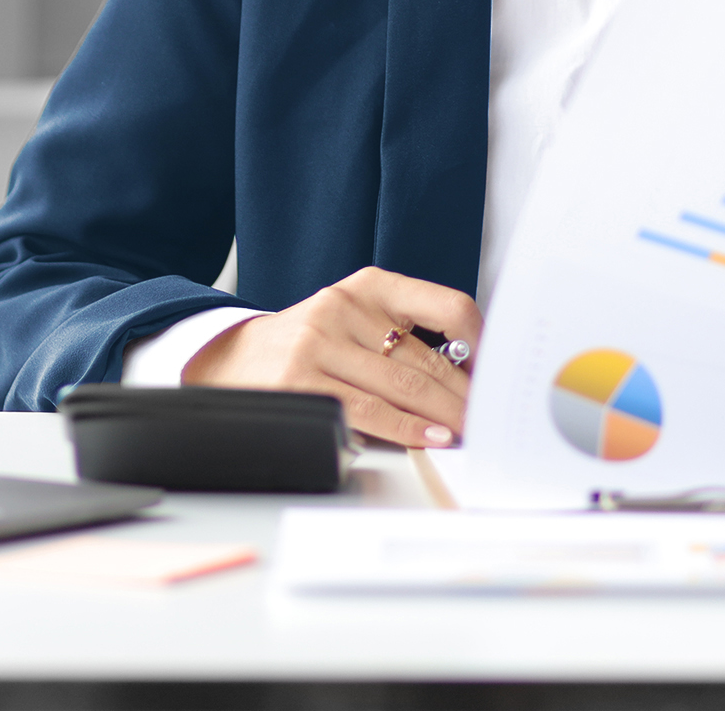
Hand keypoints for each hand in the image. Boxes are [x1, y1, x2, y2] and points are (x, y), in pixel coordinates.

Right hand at [182, 267, 480, 447]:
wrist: (229, 357)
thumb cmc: (307, 344)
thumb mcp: (353, 318)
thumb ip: (402, 335)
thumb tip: (467, 375)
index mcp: (368, 286)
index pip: (445, 305)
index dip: (479, 341)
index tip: (495, 370)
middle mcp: (343, 307)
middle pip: (425, 357)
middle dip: (464, 395)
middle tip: (490, 416)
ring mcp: (318, 343)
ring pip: (401, 385)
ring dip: (443, 415)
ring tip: (468, 432)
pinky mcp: (301, 382)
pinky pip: (368, 409)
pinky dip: (406, 428)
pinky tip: (429, 437)